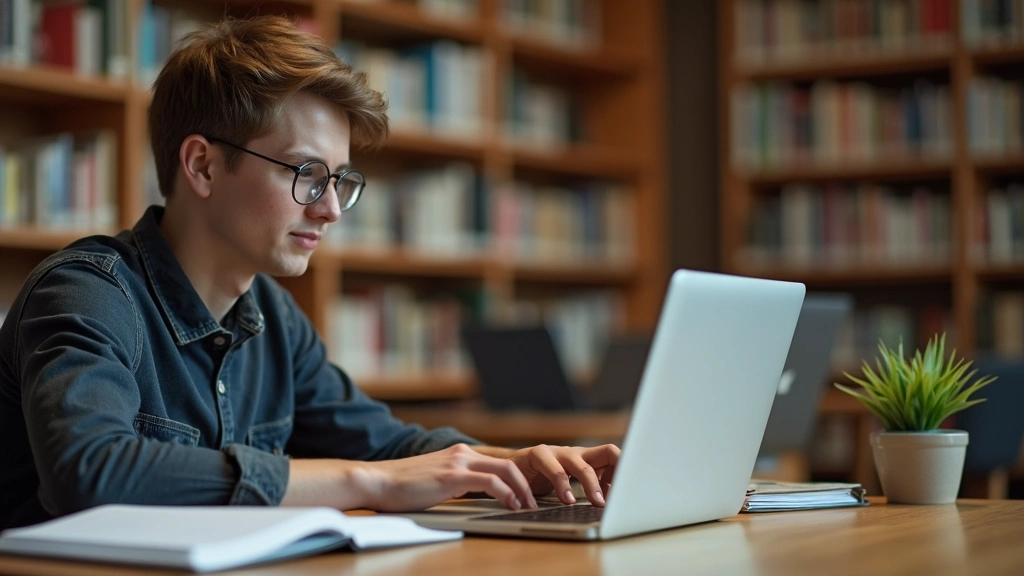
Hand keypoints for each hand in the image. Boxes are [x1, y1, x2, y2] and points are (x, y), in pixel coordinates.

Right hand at [357, 443, 537, 511]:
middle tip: (534, 504)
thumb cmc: (401, 487)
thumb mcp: (436, 481)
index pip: (500, 462)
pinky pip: (490, 482)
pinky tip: (511, 505)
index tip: (528, 496)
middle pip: (510, 465)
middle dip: (528, 485)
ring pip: (506, 471)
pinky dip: (506, 494)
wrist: (376, 481)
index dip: (519, 479)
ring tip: (527, 508)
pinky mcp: (452, 476)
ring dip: (522, 491)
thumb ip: (455, 482)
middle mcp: (462, 453)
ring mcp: (458, 462)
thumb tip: (471, 495)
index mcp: (460, 454)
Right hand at [506, 444, 619, 506]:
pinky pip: (552, 468)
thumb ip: (588, 489)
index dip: (625, 472)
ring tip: (596, 502)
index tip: (629, 493)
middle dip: (618, 473)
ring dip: (591, 483)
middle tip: (618, 498)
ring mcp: (556, 452)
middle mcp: (574, 453)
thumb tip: (613, 505)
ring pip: (580, 463)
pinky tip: (565, 500)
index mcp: (586, 459)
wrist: (501, 470)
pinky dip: (561, 485)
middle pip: (606, 453)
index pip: (615, 457)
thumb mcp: (569, 486)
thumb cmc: (539, 481)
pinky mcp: (536, 454)